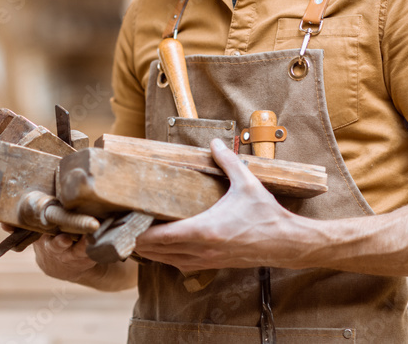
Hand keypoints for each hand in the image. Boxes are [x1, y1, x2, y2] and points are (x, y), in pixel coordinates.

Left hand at [134, 139, 315, 271]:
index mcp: (205, 231)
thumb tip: (215, 142)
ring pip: (166, 261)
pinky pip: (180, 264)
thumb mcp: (247, 183)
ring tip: (134, 235)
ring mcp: (205, 261)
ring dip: (150, 251)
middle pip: (157, 251)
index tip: (124, 221)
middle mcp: (201, 250)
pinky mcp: (211, 265)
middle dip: (137, 240)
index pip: (161, 236)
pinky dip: (165, 257)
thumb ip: (227, 161)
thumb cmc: (266, 216)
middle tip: (122, 226)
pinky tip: (161, 247)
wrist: (285, 243)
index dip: (139, 232)